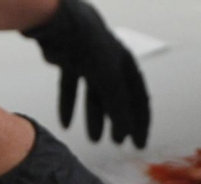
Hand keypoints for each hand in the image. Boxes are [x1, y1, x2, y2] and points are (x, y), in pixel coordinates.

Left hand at [23, 0, 150, 146]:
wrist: (60, 23)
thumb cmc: (90, 47)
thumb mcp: (110, 80)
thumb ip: (118, 106)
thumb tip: (125, 131)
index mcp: (126, 64)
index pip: (139, 98)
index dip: (140, 122)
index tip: (138, 144)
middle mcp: (110, 62)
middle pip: (118, 98)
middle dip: (118, 122)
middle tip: (117, 143)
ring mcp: (89, 61)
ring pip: (94, 95)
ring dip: (94, 118)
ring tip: (94, 140)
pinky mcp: (68, 61)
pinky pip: (71, 88)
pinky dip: (69, 105)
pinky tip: (66, 124)